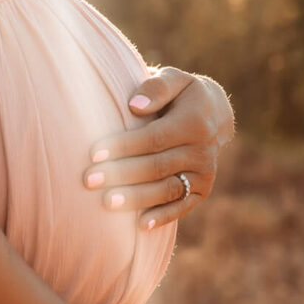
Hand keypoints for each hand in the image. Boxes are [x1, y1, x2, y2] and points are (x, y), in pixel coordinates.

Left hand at [83, 66, 234, 230]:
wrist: (215, 114)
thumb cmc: (182, 94)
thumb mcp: (174, 78)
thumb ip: (156, 86)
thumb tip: (135, 104)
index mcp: (194, 122)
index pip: (153, 138)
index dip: (123, 147)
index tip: (94, 154)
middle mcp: (202, 150)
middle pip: (156, 166)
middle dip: (121, 174)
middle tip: (89, 181)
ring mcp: (205, 173)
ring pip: (167, 189)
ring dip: (136, 198)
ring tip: (106, 203)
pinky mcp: (203, 190)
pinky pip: (182, 205)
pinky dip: (162, 216)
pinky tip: (140, 225)